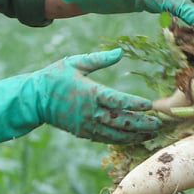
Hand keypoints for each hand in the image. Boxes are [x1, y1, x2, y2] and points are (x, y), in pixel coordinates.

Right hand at [0, 49, 163, 146]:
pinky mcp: (83, 132)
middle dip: (142, 124)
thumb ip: (99, 59)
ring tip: (152, 134)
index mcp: (90, 93)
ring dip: (135, 135)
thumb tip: (120, 52)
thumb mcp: (75, 63)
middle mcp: (90, 112)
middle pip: (121, 121)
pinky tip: (134, 139)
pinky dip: (121, 140)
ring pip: (116, 134)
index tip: (150, 106)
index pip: (117, 101)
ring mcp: (87, 125)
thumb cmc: (54, 77)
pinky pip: (106, 138)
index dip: (135, 104)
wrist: (34, 100)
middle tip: (159, 124)